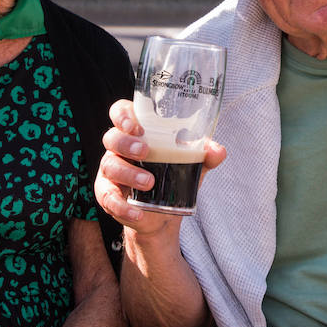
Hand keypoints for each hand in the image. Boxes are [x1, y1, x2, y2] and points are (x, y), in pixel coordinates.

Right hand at [94, 98, 225, 236]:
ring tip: (149, 182)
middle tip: (145, 151)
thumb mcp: (191, 165)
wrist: (162, 215)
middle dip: (126, 143)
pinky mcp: (107, 194)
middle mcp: (119, 148)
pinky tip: (137, 213)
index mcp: (136, 133)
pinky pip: (108, 198)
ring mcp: (110, 170)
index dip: (123, 115)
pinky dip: (122, 206)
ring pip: (110, 166)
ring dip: (128, 174)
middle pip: (112, 137)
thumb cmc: (172, 177)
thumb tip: (218, 151)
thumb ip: (204, 155)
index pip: (121, 112)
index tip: (137, 126)